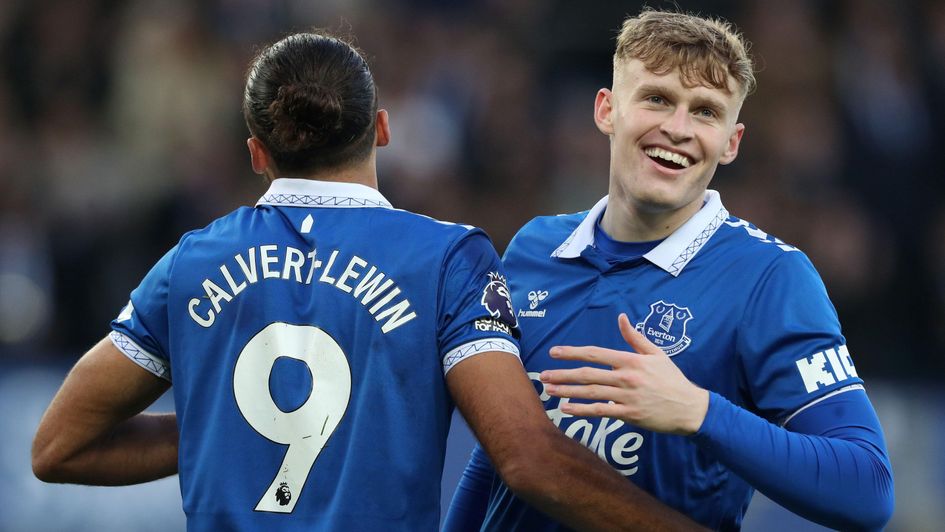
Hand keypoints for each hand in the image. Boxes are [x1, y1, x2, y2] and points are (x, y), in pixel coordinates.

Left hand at [539, 313, 708, 435]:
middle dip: (563, 373)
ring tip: (549, 389)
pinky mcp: (629, 414)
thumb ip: (635, 337)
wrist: (690, 408)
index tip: (555, 352)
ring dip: (567, 390)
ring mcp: (627, 397)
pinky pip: (600, 411)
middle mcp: (626, 377)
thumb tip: (621, 318)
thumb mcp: (656, 354)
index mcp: (631, 360)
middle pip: (587, 374)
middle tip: (543, 374)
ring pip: (590, 392)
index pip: (595, 354)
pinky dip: (581, 410)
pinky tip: (566, 408)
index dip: (573, 353)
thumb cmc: (672, 379)